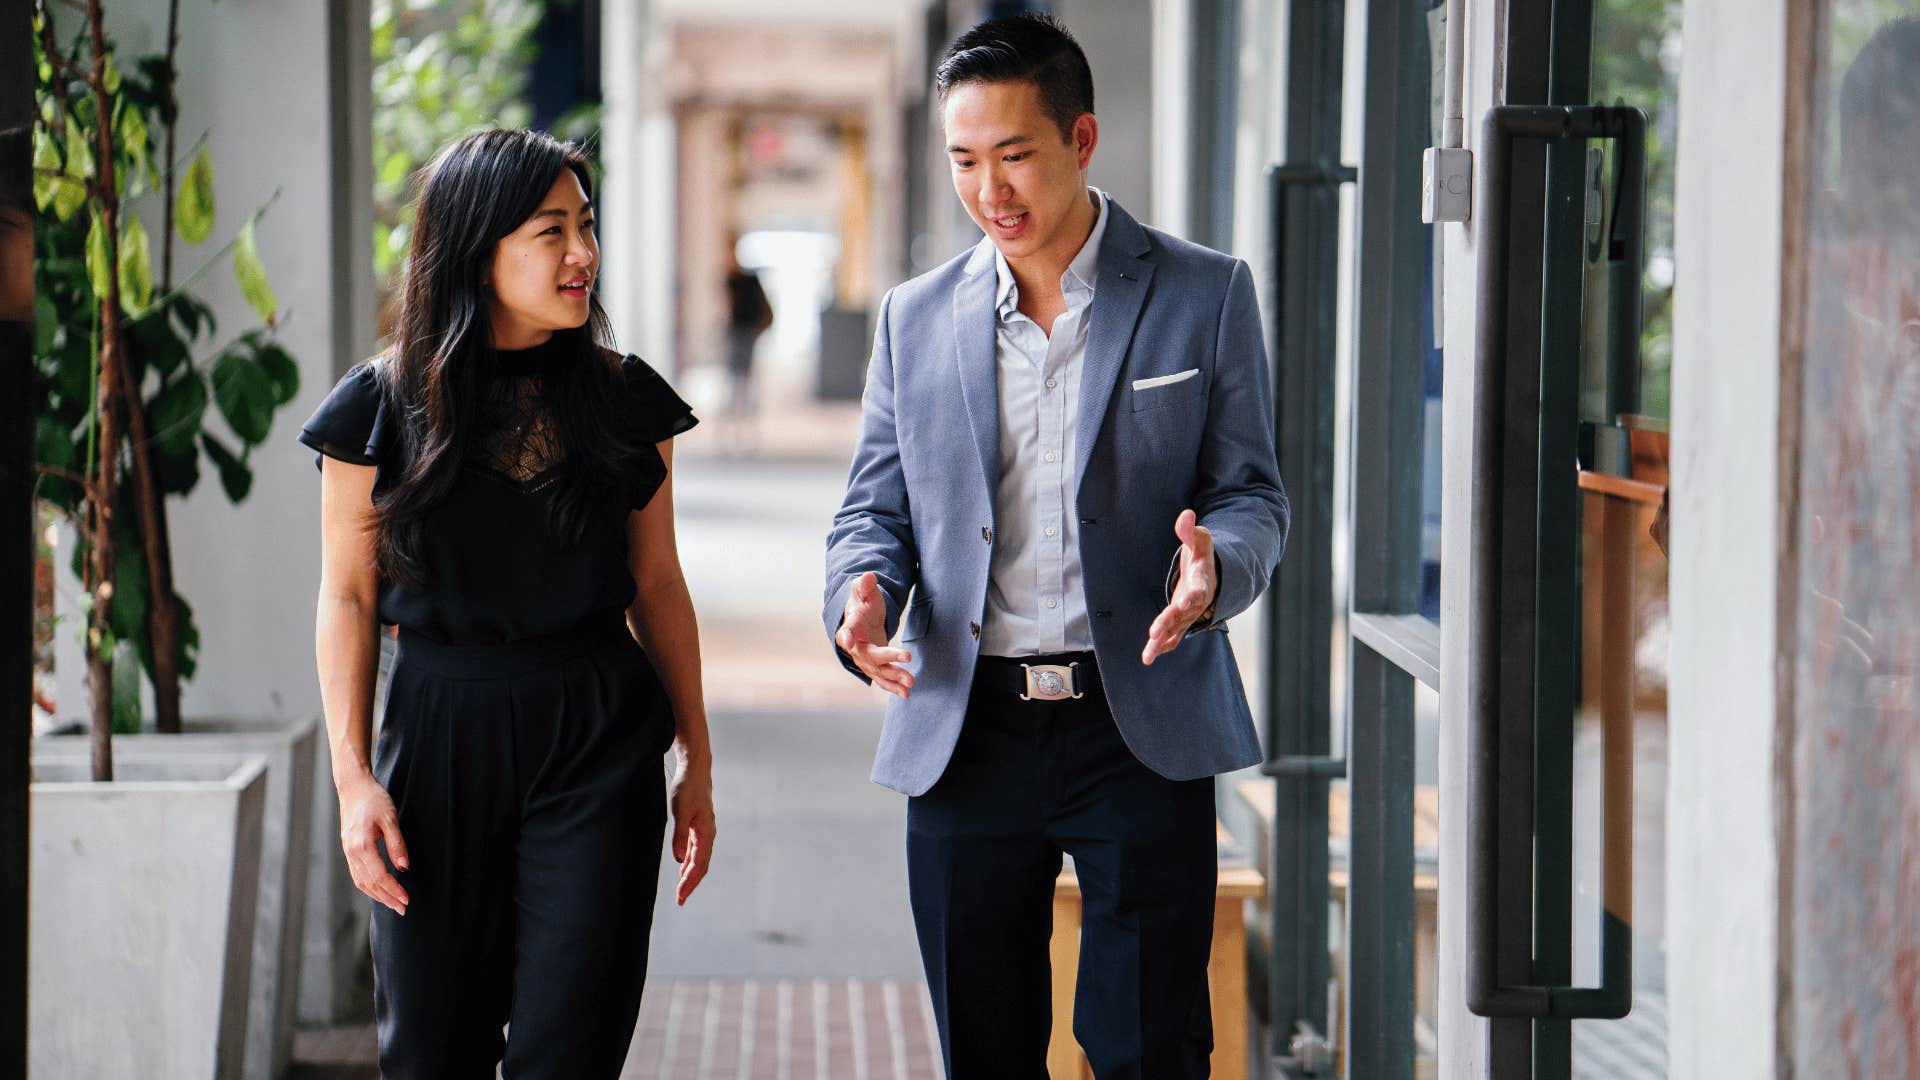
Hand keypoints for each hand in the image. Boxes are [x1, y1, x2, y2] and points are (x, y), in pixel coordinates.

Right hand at [338, 770, 409, 915]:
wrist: (353, 787)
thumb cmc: (374, 799)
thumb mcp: (391, 819)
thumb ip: (397, 844)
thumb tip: (403, 868)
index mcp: (361, 845)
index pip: (379, 876)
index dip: (393, 890)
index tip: (407, 899)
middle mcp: (351, 852)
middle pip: (369, 884)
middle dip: (386, 898)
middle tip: (403, 909)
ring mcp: (347, 851)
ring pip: (360, 882)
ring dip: (377, 895)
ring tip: (392, 904)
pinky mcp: (348, 849)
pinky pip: (357, 874)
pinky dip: (368, 886)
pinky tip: (379, 890)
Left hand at [669, 748, 715, 905]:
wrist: (695, 769)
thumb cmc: (688, 787)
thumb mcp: (681, 810)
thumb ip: (680, 835)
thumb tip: (678, 859)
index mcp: (706, 833)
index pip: (698, 865)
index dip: (689, 883)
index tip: (680, 897)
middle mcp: (707, 834)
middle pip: (701, 865)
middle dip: (691, 884)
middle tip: (680, 900)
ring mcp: (703, 831)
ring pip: (698, 859)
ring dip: (690, 875)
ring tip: (682, 890)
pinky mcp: (697, 826)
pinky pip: (694, 850)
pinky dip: (689, 862)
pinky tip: (682, 867)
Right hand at [835, 571, 913, 697]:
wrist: (860, 619)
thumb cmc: (862, 603)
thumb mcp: (863, 591)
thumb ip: (864, 585)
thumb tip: (868, 577)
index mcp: (850, 627)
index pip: (846, 633)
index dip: (847, 637)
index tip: (848, 641)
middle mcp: (856, 648)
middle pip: (869, 656)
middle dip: (888, 659)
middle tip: (907, 658)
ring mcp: (865, 660)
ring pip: (878, 672)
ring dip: (894, 678)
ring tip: (911, 682)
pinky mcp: (875, 667)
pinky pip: (883, 679)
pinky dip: (893, 687)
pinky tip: (906, 693)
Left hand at [1143, 509, 1216, 665]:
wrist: (1211, 576)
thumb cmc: (1202, 556)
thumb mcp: (1200, 540)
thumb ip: (1191, 530)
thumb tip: (1186, 514)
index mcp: (1202, 583)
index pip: (1198, 591)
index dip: (1191, 598)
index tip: (1183, 603)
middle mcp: (1196, 603)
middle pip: (1183, 615)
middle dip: (1169, 622)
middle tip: (1155, 632)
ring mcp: (1188, 615)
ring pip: (1176, 630)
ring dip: (1162, 641)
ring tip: (1148, 655)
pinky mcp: (1180, 621)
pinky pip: (1173, 637)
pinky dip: (1162, 646)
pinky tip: (1149, 657)